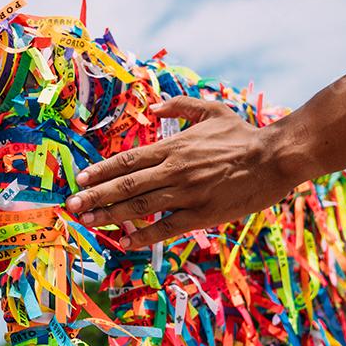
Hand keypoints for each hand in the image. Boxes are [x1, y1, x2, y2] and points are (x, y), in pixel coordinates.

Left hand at [66, 96, 302, 247]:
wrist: (275, 158)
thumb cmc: (243, 135)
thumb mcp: (211, 110)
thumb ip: (180, 106)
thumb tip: (153, 105)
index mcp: (173, 146)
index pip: (127, 160)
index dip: (100, 171)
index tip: (80, 180)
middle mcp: (174, 170)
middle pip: (125, 185)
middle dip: (94, 196)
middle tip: (70, 206)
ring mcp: (187, 194)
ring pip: (140, 207)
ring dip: (110, 215)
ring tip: (86, 222)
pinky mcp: (202, 215)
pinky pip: (167, 228)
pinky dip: (144, 235)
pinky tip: (125, 241)